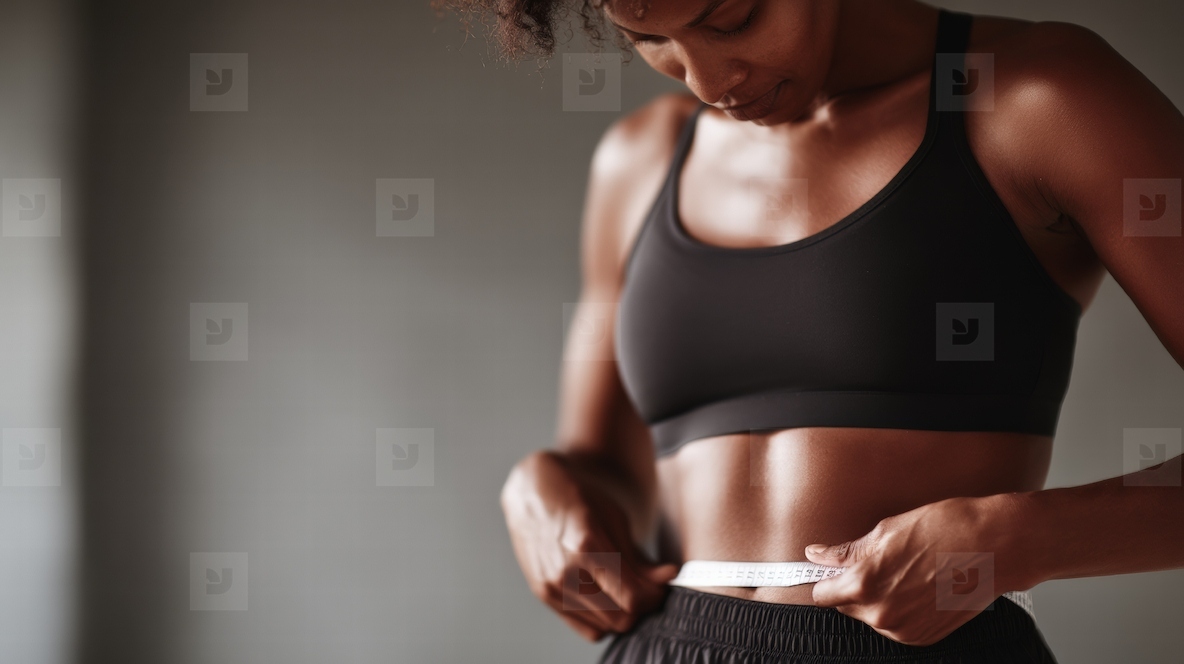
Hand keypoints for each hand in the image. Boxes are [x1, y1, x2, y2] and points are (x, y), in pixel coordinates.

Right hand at [501, 451, 679, 641]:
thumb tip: (669, 578)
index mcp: (587, 547)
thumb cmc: (578, 499)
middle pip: (620, 619)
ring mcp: (551, 588)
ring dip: (624, 614)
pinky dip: (603, 620)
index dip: (654, 597)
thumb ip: (640, 557)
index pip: (632, 598)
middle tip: (648, 588)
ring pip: (605, 627)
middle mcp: (565, 573)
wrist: (532, 493)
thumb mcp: (615, 519)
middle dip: (642, 608)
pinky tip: (607, 598)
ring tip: (627, 589)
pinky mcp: (544, 596)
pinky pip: (586, 628)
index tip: (661, 584)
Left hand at [803, 494, 1028, 645]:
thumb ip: (846, 551)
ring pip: (871, 617)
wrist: (995, 547)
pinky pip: (896, 625)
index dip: (825, 580)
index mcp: (865, 586)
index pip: (822, 595)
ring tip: (905, 571)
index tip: (827, 570)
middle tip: (876, 563)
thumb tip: (817, 555)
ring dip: (877, 599)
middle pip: (846, 607)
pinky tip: (918, 586)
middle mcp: (883, 615)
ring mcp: (905, 630)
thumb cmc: (944, 530)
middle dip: (852, 587)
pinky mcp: (925, 636)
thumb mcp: (885, 532)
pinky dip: (899, 609)